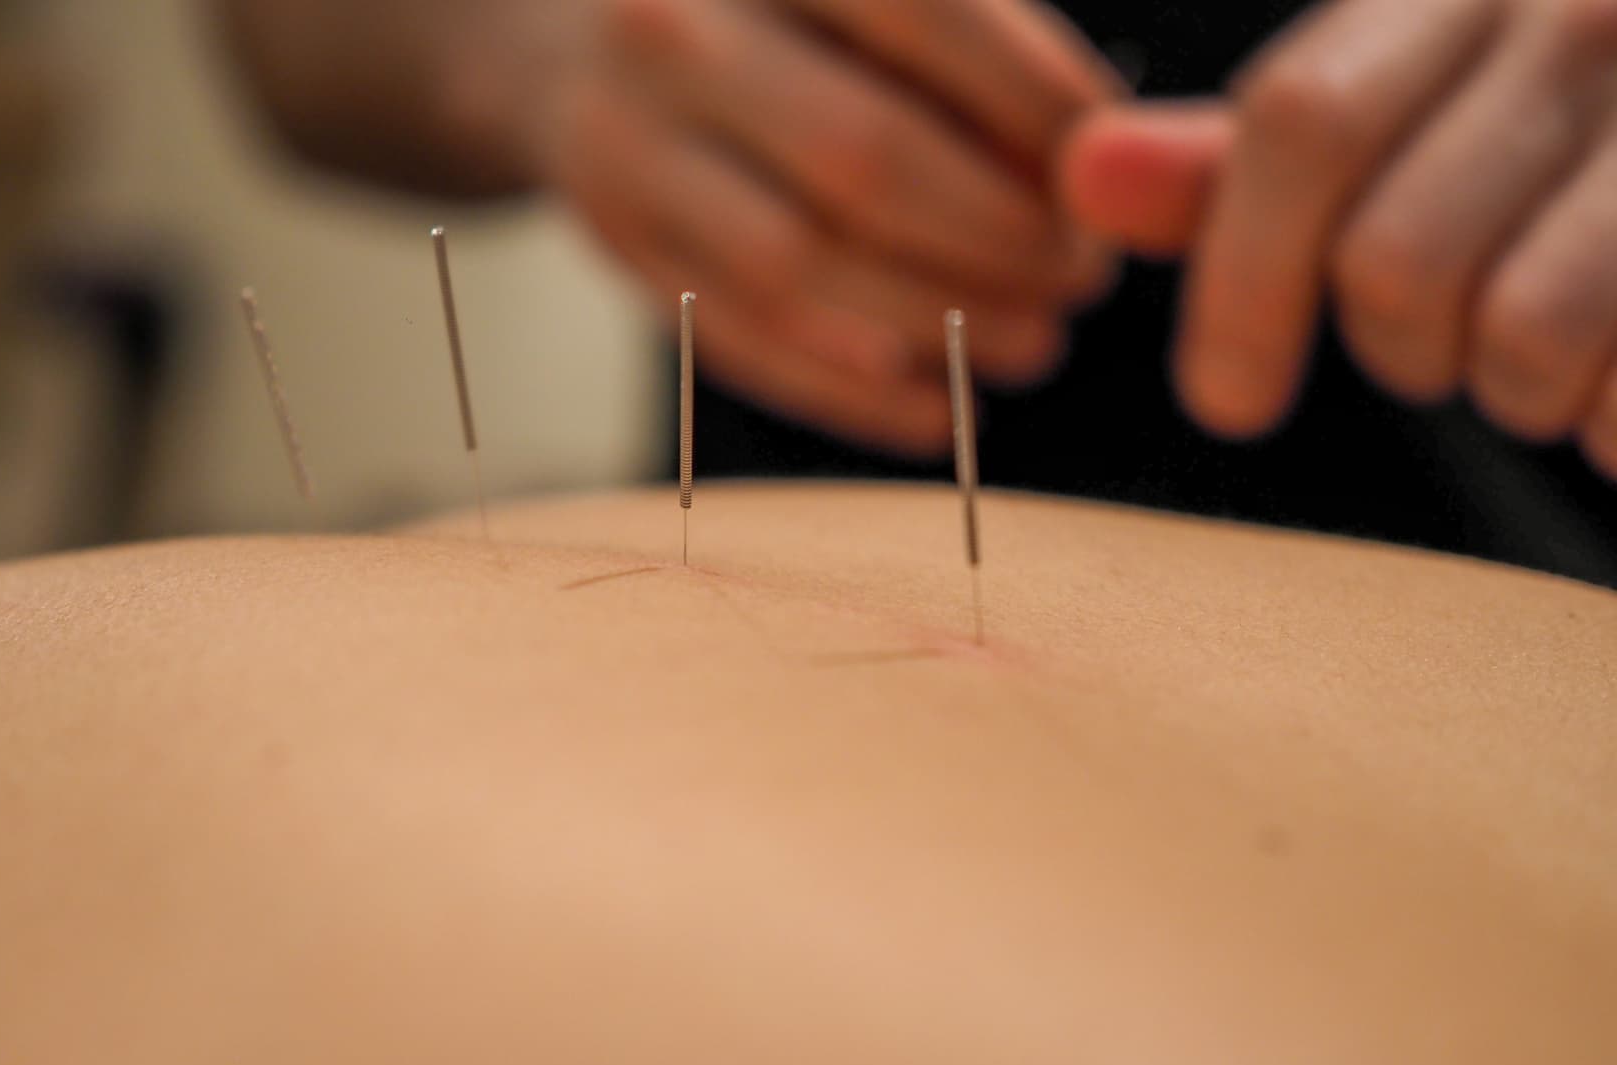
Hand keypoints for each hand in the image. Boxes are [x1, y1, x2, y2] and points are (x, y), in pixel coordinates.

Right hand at [532, 0, 1118, 453]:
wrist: (571, 48)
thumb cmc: (772, 19)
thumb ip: (967, 51)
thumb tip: (1096, 169)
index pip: (928, 16)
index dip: (1041, 107)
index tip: (1111, 172)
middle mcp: (678, 32)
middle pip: (865, 158)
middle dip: (1000, 236)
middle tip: (1078, 278)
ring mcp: (628, 144)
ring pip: (799, 266)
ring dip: (937, 325)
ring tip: (1031, 344)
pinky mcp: (616, 245)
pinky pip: (739, 340)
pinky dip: (850, 392)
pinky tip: (934, 409)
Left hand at [1062, 0, 1616, 479]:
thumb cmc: (1575, 151)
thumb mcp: (1405, 116)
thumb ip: (1250, 162)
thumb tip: (1083, 178)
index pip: (1302, 123)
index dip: (1240, 282)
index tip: (1228, 400)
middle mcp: (1592, 13)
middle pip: (1395, 258)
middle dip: (1401, 352)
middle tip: (1452, 345)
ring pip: (1518, 335)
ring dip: (1515, 390)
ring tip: (1556, 348)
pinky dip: (1616, 422)